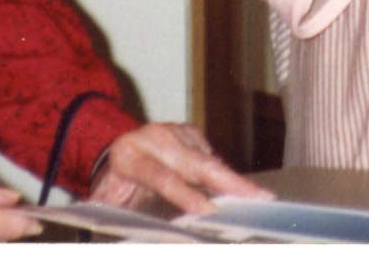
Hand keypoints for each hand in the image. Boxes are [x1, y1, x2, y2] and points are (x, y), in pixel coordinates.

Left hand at [94, 122, 268, 215]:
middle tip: (256, 196)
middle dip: (229, 181)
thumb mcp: (111, 205)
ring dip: (233, 182)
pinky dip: (225, 177)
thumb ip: (127, 218)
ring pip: (209, 160)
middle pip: (196, 163)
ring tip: (257, 198)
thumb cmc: (113, 188)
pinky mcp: (190, 132)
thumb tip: (152, 238)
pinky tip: (239, 190)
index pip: (162, 177)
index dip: (185, 195)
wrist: (112, 155)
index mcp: (129, 157)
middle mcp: (154, 138)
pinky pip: (211, 158)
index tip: (207, 210)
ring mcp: (175, 131)